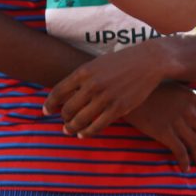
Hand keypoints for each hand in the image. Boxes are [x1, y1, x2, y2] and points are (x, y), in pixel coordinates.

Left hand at [44, 41, 168, 137]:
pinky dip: (87, 133)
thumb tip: (67, 95)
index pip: (58, 92)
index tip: (46, 112)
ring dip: (72, 128)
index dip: (49, 105)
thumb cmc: (123, 61)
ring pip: (80, 120)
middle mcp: (92, 85)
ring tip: (70, 131)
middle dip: (63, 119)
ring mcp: (105, 97)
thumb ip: (83, 78)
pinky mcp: (118, 108)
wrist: (149, 61)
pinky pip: (97, 126)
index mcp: (84, 72)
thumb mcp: (98, 63)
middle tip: (63, 123)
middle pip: (67, 109)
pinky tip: (84, 134)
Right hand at [124, 83, 195, 171]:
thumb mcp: (178, 88)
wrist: (130, 94)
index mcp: (194, 98)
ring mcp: (176, 122)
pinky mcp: (163, 132)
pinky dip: (184, 162)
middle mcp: (188, 111)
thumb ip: (195, 97)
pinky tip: (184, 167)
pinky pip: (180, 151)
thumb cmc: (155, 90)